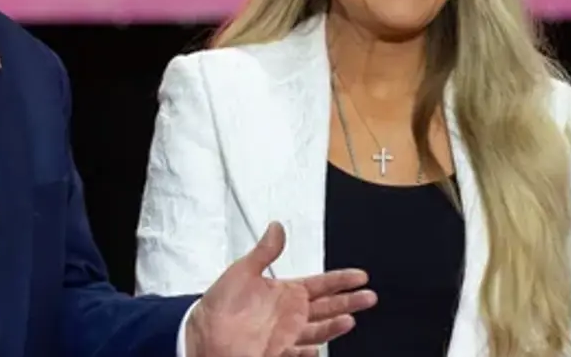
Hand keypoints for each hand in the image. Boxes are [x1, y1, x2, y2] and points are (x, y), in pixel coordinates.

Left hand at [185, 222, 376, 356]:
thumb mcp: (242, 271)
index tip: (360, 276)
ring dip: (335, 326)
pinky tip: (318, 350)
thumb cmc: (219, 303)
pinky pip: (298, 353)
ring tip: (350, 320)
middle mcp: (289, 314)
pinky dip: (309, 352)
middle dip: (349, 302)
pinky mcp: (277, 352)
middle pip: (327, 307)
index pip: (320, 284)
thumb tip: (276, 227)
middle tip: (369, 297)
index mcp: (285, 292)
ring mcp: (285, 334)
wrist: (201, 333)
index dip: (340, 280)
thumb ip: (264, 251)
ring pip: (319, 330)